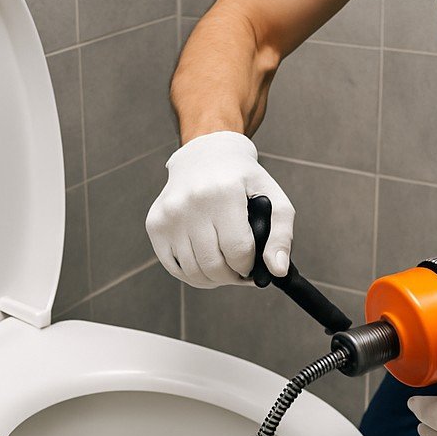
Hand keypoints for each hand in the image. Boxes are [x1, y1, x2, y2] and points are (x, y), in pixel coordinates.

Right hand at [146, 131, 294, 288]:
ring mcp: (169, 214)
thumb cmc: (244, 182)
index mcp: (224, 193)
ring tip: (225, 267)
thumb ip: (282, 236)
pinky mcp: (155, 224)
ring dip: (213, 279)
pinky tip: (205, 264)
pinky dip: (192, 275)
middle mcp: (191, 202)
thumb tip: (277, 272)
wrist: (205, 156)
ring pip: (193, 272)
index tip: (252, 264)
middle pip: (214, 266)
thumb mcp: (273, 200)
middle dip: (232, 276)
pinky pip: (173, 268)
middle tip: (240, 270)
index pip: (238, 252)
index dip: (249, 267)